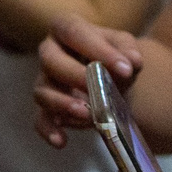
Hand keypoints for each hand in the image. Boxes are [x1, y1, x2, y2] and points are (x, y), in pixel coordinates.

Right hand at [34, 19, 145, 147]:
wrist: (112, 80)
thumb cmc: (114, 58)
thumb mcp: (125, 48)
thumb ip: (128, 50)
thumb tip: (131, 61)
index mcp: (66, 29)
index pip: (74, 32)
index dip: (97, 50)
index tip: (125, 68)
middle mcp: (49, 52)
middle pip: (51, 61)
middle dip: (75, 76)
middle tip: (99, 90)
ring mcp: (45, 81)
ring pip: (42, 91)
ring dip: (62, 104)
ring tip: (88, 114)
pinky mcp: (46, 107)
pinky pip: (40, 118)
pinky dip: (48, 130)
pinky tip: (61, 141)